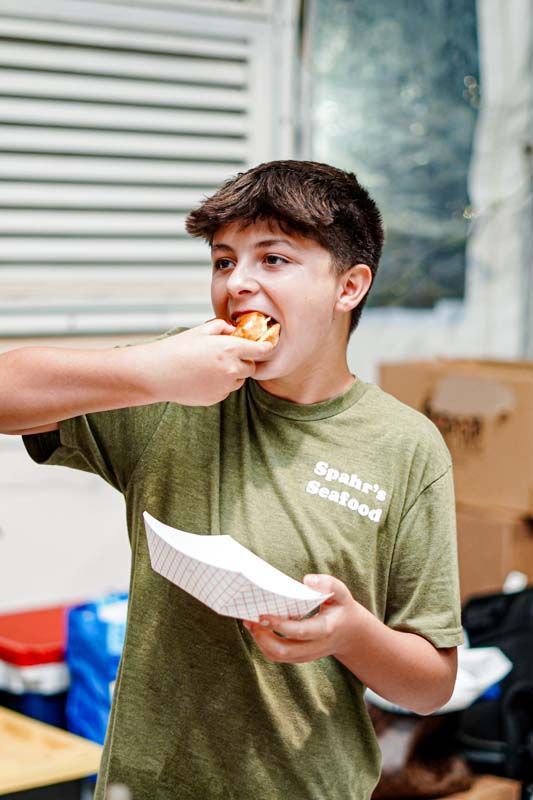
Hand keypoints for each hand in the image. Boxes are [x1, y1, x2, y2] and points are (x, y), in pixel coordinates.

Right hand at [134, 318, 273, 405]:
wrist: (156, 373)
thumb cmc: (176, 349)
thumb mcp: (200, 331)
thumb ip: (222, 327)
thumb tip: (234, 331)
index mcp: (229, 349)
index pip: (260, 349)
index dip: (265, 347)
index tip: (267, 345)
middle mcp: (231, 369)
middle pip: (251, 367)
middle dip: (244, 360)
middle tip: (228, 355)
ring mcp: (224, 386)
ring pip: (238, 380)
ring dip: (232, 373)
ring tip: (210, 366)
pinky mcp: (215, 398)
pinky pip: (225, 390)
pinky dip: (220, 384)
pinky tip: (202, 377)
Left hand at [242, 575, 359, 663]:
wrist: (351, 634)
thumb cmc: (342, 609)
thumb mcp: (342, 593)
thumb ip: (328, 584)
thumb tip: (307, 581)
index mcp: (326, 629)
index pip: (301, 632)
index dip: (280, 625)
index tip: (262, 614)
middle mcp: (315, 646)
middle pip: (285, 651)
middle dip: (263, 637)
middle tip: (250, 619)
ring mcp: (306, 654)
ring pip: (278, 656)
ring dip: (260, 641)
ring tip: (249, 622)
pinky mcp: (299, 657)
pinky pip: (278, 656)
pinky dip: (264, 645)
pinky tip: (258, 628)